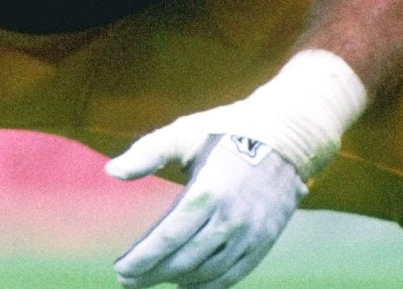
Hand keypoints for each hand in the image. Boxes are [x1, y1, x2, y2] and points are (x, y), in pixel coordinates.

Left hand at [103, 51, 366, 288]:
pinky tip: (189, 283)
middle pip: (184, 261)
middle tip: (129, 279)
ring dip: (178, 281)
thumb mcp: (186, 132)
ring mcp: (250, 234)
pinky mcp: (264, 241)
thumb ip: (148, 152)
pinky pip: (233, 275)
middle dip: (152, 274)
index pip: (168, 239)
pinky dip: (208, 285)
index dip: (142, 259)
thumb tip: (112, 171)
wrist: (289, 137)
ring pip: (208, 273)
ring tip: (156, 278)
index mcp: (208, 192)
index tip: (121, 270)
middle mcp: (230, 219)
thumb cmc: (230, 129)